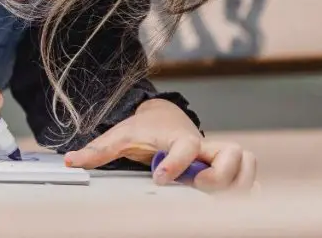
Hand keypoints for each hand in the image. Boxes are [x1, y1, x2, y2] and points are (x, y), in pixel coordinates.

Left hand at [63, 98, 256, 192]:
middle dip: (219, 175)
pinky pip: (250, 175)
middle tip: (197, 187)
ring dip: (239, 181)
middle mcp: (203, 144)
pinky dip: (249, 188)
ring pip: (248, 161)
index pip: (185, 146)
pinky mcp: (226, 165)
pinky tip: (236, 203)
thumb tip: (70, 160)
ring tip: (218, 197)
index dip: (177, 165)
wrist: (163, 117)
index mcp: (177, 137)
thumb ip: (98, 151)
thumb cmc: (143, 128)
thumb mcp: (119, 137)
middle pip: (232, 154)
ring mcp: (217, 154)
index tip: (160, 178)